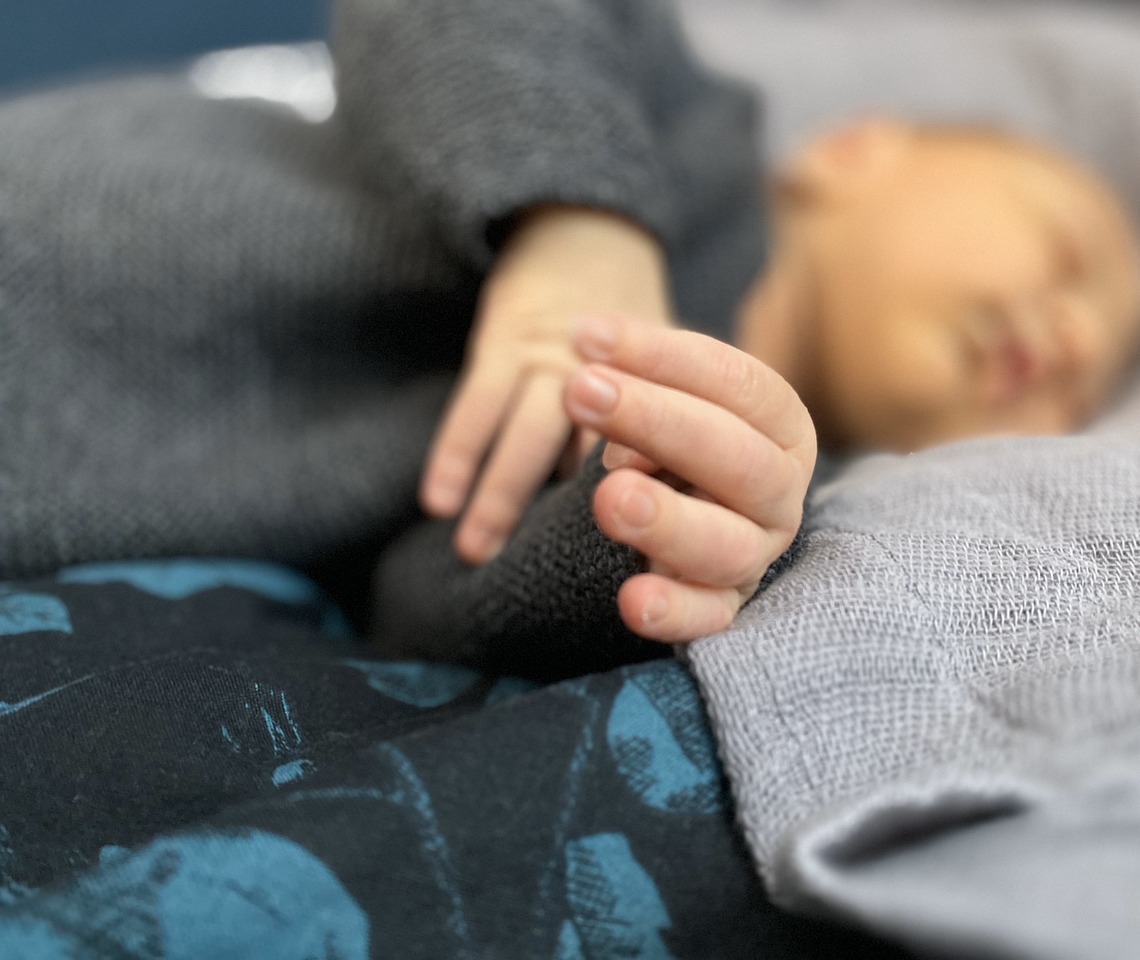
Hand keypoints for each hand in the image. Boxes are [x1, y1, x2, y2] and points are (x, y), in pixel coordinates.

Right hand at [421, 205, 671, 563]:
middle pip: (610, 445)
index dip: (662, 504)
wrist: (592, 234)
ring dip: (505, 492)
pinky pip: (480, 401)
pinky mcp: (509, 339)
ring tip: (476, 551)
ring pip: (534, 431)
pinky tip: (439, 501)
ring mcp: (562, 355)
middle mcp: (626, 373)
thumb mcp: (684, 384)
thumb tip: (672, 541)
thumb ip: (687, 448)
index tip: (645, 566)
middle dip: (586, 504)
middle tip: (562, 571)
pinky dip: (457, 450)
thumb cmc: (641, 341)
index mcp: (681, 386)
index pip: (677, 453)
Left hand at [563, 315, 817, 642]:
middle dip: (657, 421)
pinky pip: (710, 620)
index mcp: (781, 425)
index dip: (663, 355)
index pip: (738, 382)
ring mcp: (756, 553)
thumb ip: (642, 390)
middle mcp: (780, 490)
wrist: (681, 506)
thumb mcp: (662, 401)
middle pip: (738, 458)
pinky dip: (675, 612)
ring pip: (728, 544)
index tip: (585, 334)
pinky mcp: (723, 607)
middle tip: (581, 390)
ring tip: (608, 498)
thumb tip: (595, 389)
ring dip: (669, 520)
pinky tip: (632, 600)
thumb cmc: (672, 439)